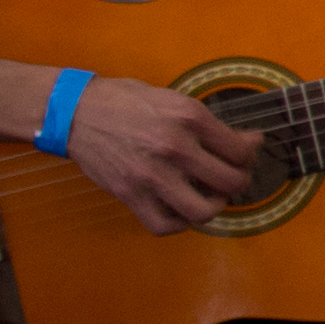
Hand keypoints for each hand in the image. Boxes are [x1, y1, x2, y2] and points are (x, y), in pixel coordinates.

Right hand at [57, 74, 264, 235]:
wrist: (75, 112)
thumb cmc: (125, 101)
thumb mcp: (173, 99)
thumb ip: (208, 123)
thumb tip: (248, 141)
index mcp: (190, 117)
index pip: (240, 150)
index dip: (249, 155)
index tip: (245, 153)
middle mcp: (175, 147)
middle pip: (230, 182)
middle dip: (238, 182)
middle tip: (230, 177)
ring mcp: (152, 175)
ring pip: (203, 211)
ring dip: (213, 207)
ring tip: (209, 195)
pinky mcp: (130, 194)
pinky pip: (164, 225)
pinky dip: (178, 224)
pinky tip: (181, 209)